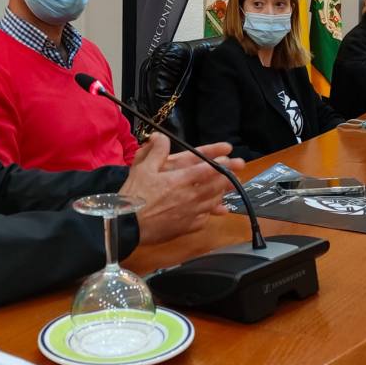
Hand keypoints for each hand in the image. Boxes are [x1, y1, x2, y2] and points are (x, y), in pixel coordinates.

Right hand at [119, 135, 244, 245]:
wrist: (127, 225)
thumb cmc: (134, 195)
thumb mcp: (142, 168)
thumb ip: (155, 151)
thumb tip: (161, 136)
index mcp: (180, 180)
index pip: (206, 169)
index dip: (220, 162)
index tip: (230, 157)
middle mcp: (189, 196)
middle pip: (215, 186)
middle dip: (228, 176)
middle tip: (239, 170)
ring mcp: (189, 214)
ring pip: (212, 202)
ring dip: (222, 193)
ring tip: (230, 188)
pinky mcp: (186, 228)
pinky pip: (204, 219)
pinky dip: (211, 213)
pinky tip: (213, 211)